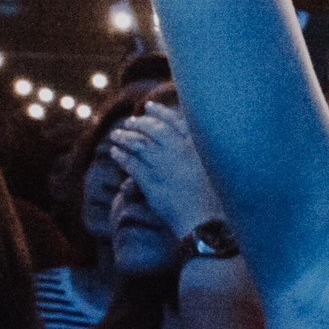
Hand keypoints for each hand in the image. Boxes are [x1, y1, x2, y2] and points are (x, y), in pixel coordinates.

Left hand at [106, 100, 223, 236]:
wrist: (205, 221)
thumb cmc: (213, 198)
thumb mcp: (213, 169)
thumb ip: (198, 153)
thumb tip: (187, 145)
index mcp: (195, 146)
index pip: (174, 121)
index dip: (159, 113)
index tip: (148, 107)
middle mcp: (178, 151)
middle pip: (152, 129)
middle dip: (138, 124)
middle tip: (129, 123)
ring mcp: (163, 165)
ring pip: (137, 144)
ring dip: (124, 138)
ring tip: (115, 136)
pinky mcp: (150, 181)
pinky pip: (130, 164)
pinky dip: (120, 156)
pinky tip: (114, 153)